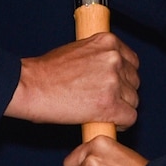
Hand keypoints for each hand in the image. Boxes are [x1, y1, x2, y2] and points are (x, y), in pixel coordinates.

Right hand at [6, 32, 139, 126]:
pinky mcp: (110, 104)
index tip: (116, 85)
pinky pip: (129, 118)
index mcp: (108, 41)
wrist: (31, 86)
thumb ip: (99, 57)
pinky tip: (107, 122)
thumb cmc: (47, 71)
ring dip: (121, 108)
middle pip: (134, 81)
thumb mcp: (79, 50)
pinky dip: (121, 123)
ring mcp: (113, 81)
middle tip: (105, 99)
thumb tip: (112, 70)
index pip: (132, 62)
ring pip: (133, 101)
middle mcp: (114, 58)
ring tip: (102, 111)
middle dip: (123, 92)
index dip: (124, 76)